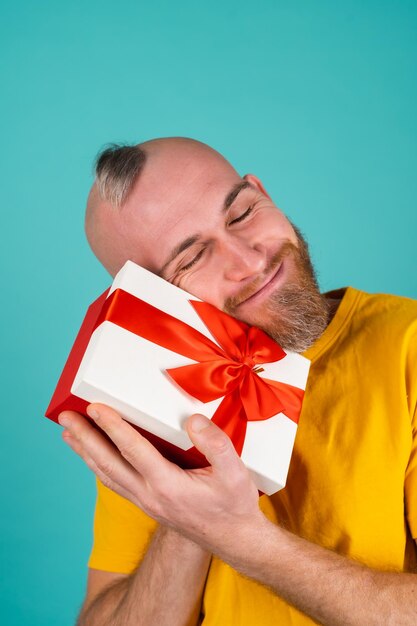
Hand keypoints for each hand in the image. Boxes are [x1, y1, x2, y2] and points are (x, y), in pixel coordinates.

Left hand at [58, 405, 263, 553]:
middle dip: (85, 437)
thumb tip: (192, 421)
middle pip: (108, 462)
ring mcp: (146, 502)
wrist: (233, 539)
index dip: (112, 426)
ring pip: (107, 474)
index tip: (94, 407)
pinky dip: (98, 466)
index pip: (133, 450)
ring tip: (68, 433)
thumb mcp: (235, 471)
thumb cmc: (234, 503)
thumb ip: (216, 444)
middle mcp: (150, 495)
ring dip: (85, 452)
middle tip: (65, 416)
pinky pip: (115, 482)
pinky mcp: (147, 504)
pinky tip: (93, 457)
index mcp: (168, 485)